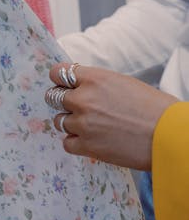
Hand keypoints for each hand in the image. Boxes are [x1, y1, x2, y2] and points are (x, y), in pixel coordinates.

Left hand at [49, 62, 178, 170]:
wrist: (167, 135)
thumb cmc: (151, 107)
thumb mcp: (120, 82)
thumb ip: (95, 83)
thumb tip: (78, 86)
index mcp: (93, 78)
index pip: (57, 73)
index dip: (59, 80)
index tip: (64, 85)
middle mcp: (83, 99)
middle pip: (52, 97)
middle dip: (63, 101)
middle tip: (77, 107)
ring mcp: (83, 124)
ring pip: (59, 121)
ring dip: (70, 122)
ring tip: (88, 125)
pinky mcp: (88, 146)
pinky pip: (67, 143)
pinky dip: (75, 142)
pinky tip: (89, 140)